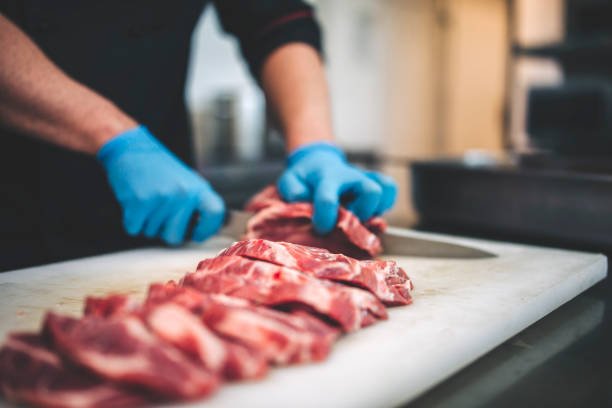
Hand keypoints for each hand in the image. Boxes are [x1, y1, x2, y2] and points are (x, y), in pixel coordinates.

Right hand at [97, 126, 224, 244]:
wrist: (133, 150)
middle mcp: (183, 194)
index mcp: (198, 188)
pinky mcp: (140, 202)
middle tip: (160, 216)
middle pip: (175, 237)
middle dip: (164, 232)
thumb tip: (208, 229)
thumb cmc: (160, 170)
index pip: (215, 213)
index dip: (207, 230)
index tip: (196, 234)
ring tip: (147, 201)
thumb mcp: (187, 182)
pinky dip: (132, 221)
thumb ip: (197, 204)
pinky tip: (135, 203)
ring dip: (147, 223)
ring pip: (152, 233)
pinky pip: (134, 229)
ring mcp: (162, 198)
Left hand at [277, 142, 396, 233]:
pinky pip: (390, 190)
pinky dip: (386, 204)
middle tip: (348, 223)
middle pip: (371, 192)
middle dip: (362, 213)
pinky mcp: (375, 183)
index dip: (325, 218)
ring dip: (377, 209)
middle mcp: (351, 177)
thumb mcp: (290, 180)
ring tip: (361, 218)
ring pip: (385, 190)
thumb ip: (292, 191)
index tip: (321, 228)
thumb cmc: (304, 177)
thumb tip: (304, 200)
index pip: (328, 199)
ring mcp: (365, 180)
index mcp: (327, 178)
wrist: (317, 161)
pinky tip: (370, 212)